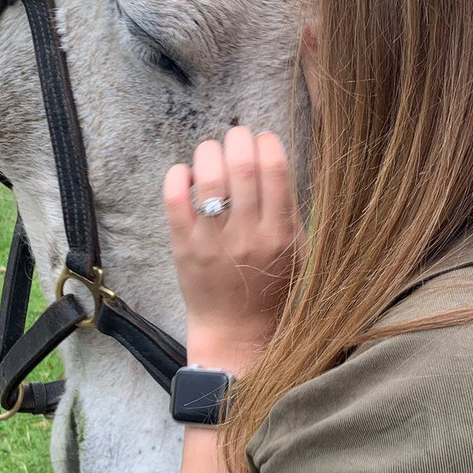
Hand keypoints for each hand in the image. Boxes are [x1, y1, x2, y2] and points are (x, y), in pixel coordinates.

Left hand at [163, 127, 304, 372]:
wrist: (238, 334)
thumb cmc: (272, 291)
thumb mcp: (297, 252)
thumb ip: (288, 211)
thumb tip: (271, 162)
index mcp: (281, 233)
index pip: (274, 169)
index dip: (266, 143)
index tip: (262, 140)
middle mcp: (247, 234)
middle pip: (240, 166)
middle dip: (237, 139)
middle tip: (236, 137)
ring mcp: (213, 241)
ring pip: (207, 177)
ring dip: (208, 152)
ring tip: (211, 152)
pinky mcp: (185, 247)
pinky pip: (174, 200)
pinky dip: (177, 177)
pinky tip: (184, 174)